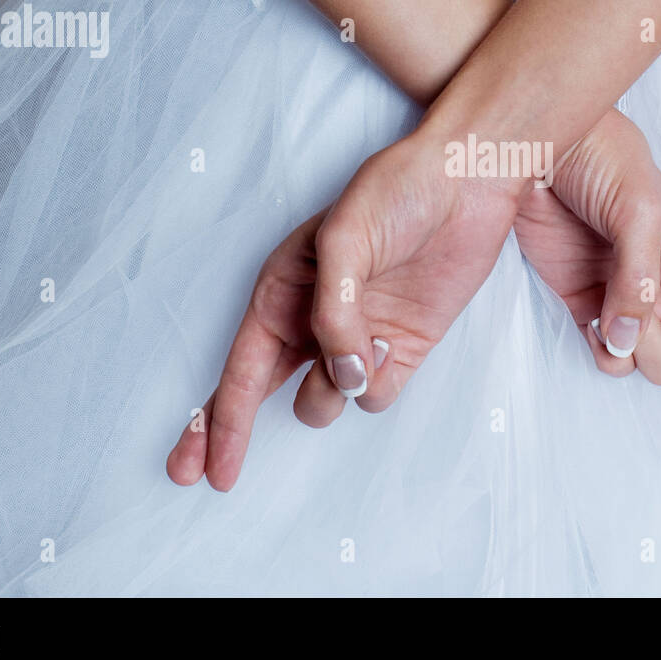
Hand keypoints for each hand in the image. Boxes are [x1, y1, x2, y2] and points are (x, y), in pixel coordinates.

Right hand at [167, 134, 519, 490]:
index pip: (239, 369)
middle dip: (234, 436)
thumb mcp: (344, 240)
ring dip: (336, 388)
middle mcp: (313, 320)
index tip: (194, 469)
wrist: (466, 181)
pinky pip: (377, 394)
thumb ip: (333, 314)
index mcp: (283, 291)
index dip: (216, 423)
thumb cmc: (396, 191)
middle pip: (262, 397)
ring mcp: (358, 338)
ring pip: (329, 399)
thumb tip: (341, 376)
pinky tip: (392, 341)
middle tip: (216, 478)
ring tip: (363, 342)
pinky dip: (380, 381)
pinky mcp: (403, 347)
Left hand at [514, 109, 660, 471]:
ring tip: (615, 299)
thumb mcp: (637, 210)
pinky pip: (605, 354)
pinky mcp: (590, 306)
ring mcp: (633, 304)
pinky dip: (599, 345)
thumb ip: (637, 278)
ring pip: (648, 362)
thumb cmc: (605, 161)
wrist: (540, 147)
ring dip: (633, 346)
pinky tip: (589, 312)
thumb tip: (629, 340)